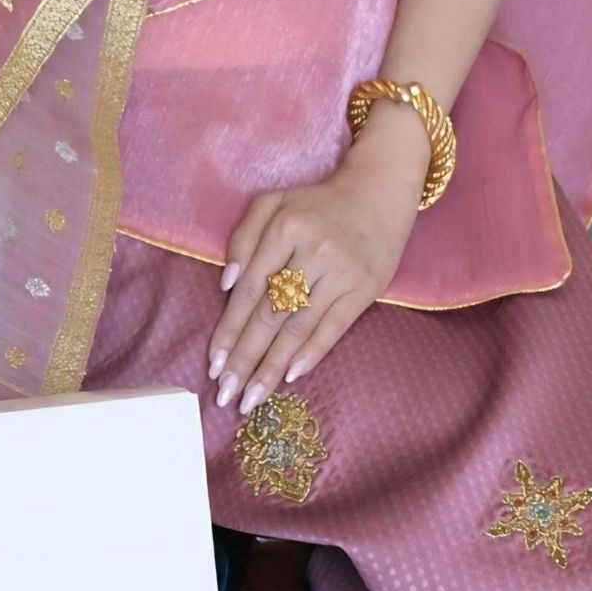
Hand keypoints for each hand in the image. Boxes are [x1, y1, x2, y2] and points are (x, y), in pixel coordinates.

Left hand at [208, 114, 427, 416]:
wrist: (378, 192)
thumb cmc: (316, 204)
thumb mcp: (272, 204)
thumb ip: (243, 239)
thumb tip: (226, 285)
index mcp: (284, 228)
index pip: (250, 289)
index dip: (229, 329)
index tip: (213, 363)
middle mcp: (313, 251)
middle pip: (271, 314)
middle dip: (245, 358)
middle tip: (226, 394)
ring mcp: (343, 272)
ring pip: (299, 327)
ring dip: (273, 366)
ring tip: (252, 397)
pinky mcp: (367, 288)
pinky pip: (335, 327)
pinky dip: (312, 354)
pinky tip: (291, 377)